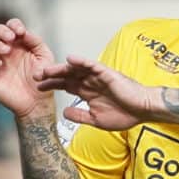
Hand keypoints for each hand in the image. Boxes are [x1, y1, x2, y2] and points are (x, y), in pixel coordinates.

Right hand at [0, 19, 57, 119]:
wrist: (37, 103)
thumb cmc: (42, 80)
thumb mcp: (45, 58)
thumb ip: (36, 42)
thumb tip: (23, 31)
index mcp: (19, 44)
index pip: (11, 27)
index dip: (13, 25)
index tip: (20, 32)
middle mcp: (6, 50)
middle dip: (1, 31)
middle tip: (10, 38)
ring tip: (6, 50)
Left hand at [34, 54, 158, 131]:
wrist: (143, 111)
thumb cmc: (125, 115)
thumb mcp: (96, 120)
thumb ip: (80, 116)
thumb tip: (64, 113)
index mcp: (86, 91)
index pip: (65, 86)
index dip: (51, 86)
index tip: (37, 88)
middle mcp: (90, 81)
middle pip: (66, 76)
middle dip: (50, 75)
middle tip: (35, 75)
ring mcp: (97, 76)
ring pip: (75, 69)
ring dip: (61, 68)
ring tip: (46, 69)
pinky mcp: (106, 73)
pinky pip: (91, 65)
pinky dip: (81, 61)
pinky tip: (70, 59)